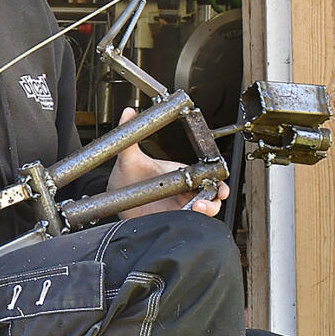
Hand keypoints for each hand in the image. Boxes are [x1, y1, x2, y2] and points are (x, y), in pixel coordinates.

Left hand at [111, 107, 227, 218]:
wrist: (114, 197)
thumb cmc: (125, 176)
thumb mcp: (128, 156)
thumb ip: (130, 136)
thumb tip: (128, 113)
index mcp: (181, 174)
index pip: (207, 176)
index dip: (218, 181)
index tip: (220, 184)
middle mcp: (183, 191)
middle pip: (210, 195)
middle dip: (216, 197)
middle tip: (212, 197)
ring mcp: (178, 207)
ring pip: (202, 211)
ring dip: (206, 210)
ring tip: (197, 208)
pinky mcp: (171, 220)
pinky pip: (188, 222)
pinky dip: (193, 221)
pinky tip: (188, 217)